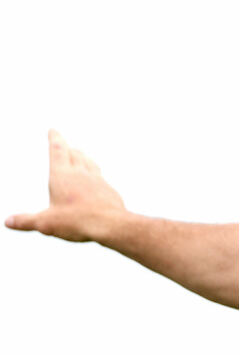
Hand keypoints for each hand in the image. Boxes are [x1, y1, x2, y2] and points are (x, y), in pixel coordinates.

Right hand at [5, 130, 125, 241]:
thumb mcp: (46, 224)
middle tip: (63, 144)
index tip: (53, 130)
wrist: (112, 224)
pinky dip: (94, 173)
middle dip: (67, 147)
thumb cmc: (78, 221)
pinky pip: (100, 176)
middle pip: (74, 153)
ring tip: (78, 155)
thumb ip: (26, 221)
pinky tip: (95, 178)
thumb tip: (8, 221)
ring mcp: (98, 180)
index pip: (58, 150)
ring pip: (89, 162)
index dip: (55, 138)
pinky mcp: (109, 190)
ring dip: (82, 156)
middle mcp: (81, 173)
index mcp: (62, 175)